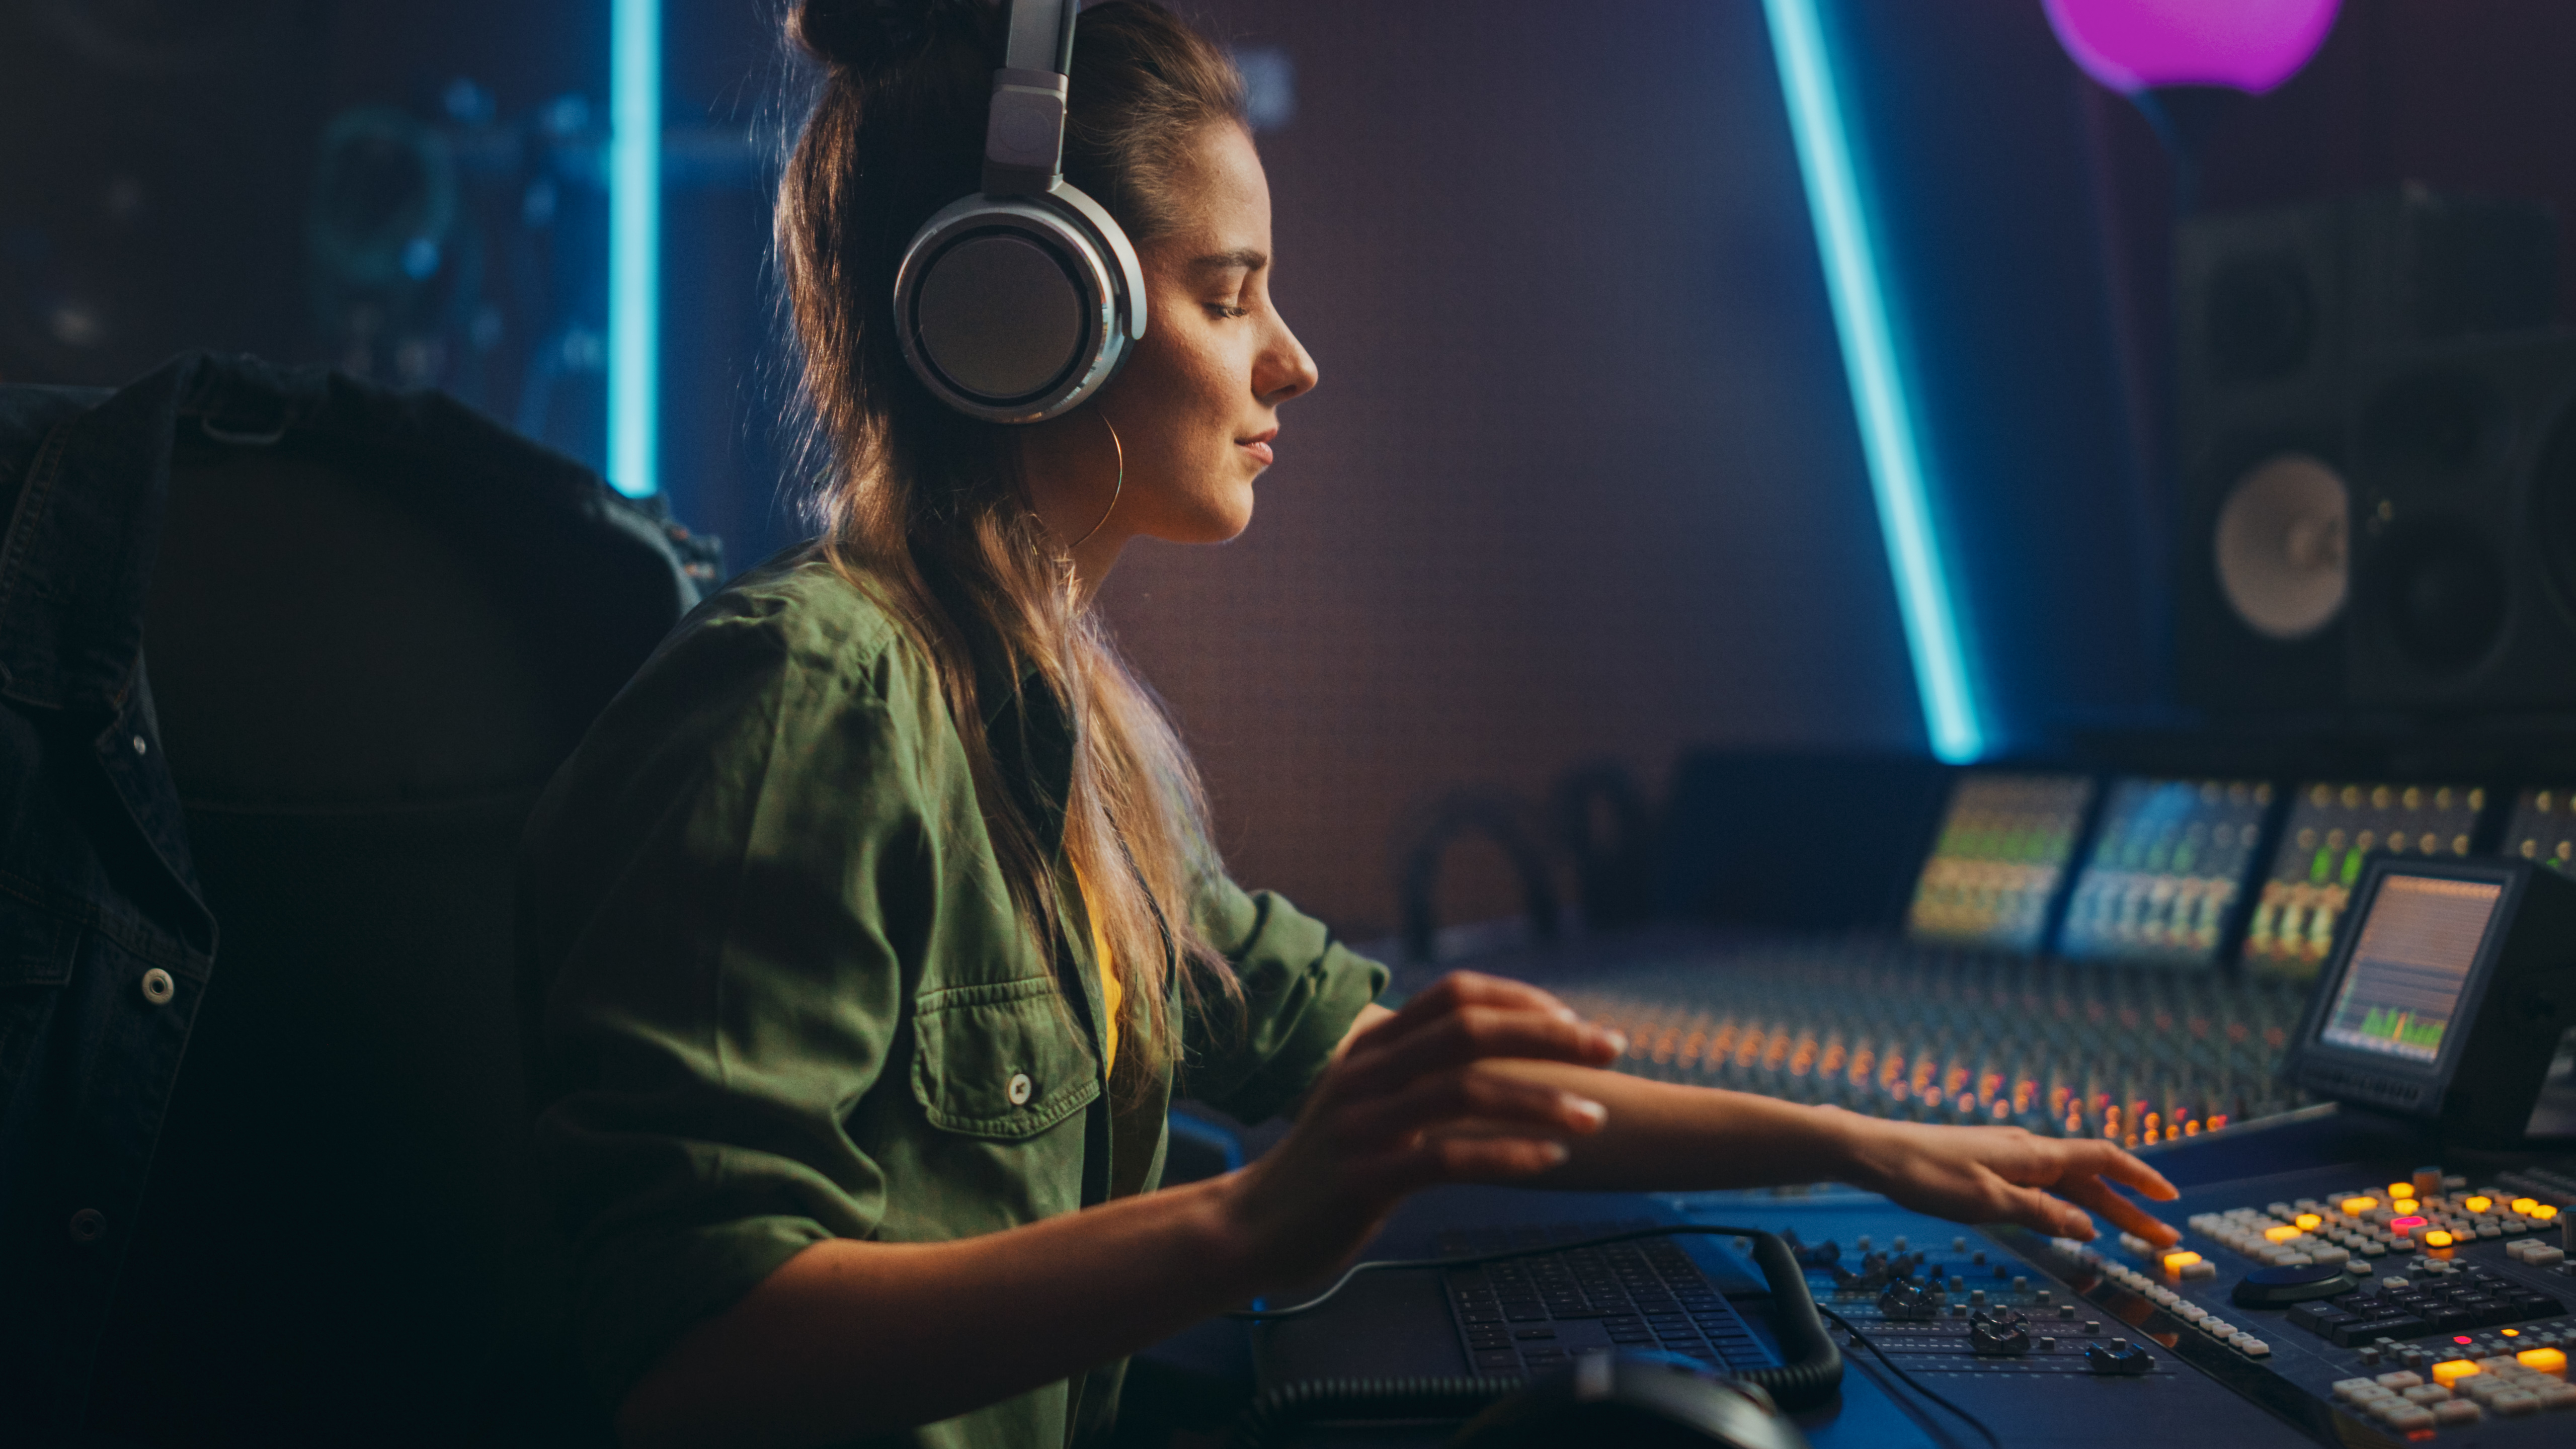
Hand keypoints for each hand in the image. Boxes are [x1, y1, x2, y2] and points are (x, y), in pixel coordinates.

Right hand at [1212, 973, 1623, 1291]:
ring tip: (1595, 1118)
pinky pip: (1448, 1159)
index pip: (1455, 995)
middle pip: (1470, 1031)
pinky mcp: (1364, 1178)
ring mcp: (1363, 1124)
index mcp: (1371, 1048)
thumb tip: (1487, 1059)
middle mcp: (1366, 1074)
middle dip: (1550, 1036)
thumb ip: (1411, 1074)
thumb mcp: (1361, 1104)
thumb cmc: (1322, 1170)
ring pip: (1465, 1091)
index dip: (1520, 998)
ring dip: (1541, 1101)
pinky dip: (1507, 1155)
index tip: (1574, 1022)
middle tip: (1611, 1049)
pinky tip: (1549, 1161)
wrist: (1248, 1230)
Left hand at [1833, 1113, 2181, 1246]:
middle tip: (2164, 1238)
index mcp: (2033, 1154)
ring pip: (2067, 1181)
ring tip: (2127, 1232)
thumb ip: (2041, 1213)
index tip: (2171, 1200)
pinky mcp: (1987, 1165)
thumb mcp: (1988, 1202)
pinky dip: (2067, 1200)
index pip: (2103, 1159)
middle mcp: (2026, 1150)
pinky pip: (2042, 1183)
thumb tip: (2088, 1227)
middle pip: (2091, 1177)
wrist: (1875, 1151)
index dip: (2140, 1179)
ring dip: (2101, 1206)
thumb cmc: (1927, 1174)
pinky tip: (2067, 1215)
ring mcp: (2007, 1156)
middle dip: (2130, 1208)